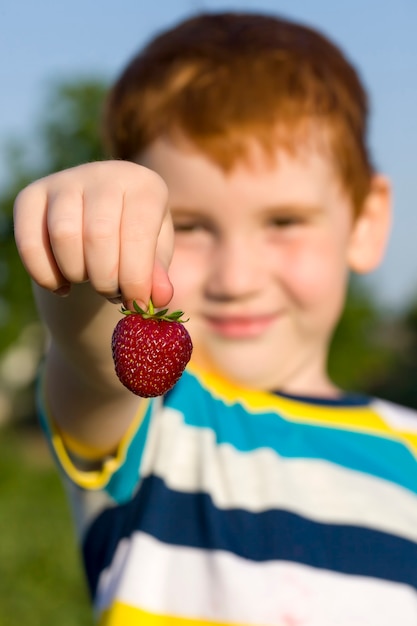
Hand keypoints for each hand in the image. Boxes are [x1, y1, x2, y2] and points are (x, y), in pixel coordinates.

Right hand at [13, 160, 173, 307]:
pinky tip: (63, 284)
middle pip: (98, 236)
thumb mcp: (155, 256)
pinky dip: (46, 276)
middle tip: (112, 293)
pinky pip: (30, 242)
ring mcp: (64, 181)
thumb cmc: (135, 241)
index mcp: (144, 185)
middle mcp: (104, 174)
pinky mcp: (32, 196)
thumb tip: (160, 297)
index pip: (137, 234)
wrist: (101, 222)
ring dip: (77, 274)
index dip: (136, 278)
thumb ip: (158, 275)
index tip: (136, 304)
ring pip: (63, 236)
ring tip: (90, 280)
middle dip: (106, 280)